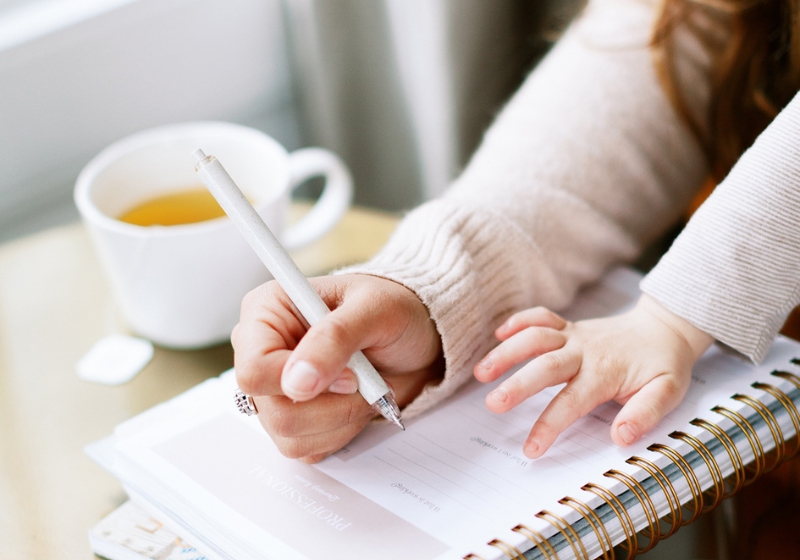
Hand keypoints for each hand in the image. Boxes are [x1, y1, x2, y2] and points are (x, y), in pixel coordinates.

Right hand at [232, 274, 443, 462]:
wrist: (417, 338)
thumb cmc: (394, 309)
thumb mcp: (374, 310)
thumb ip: (333, 339)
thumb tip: (296, 381)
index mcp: (266, 313)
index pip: (254, 370)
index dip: (300, 381)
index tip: (349, 376)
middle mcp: (263, 353)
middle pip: (272, 411)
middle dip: (331, 405)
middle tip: (364, 383)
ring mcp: (276, 390)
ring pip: (289, 436)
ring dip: (341, 419)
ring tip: (366, 389)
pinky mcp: (295, 419)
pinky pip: (306, 449)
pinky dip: (342, 432)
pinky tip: (357, 403)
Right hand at [473, 294, 712, 458]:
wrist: (664, 328)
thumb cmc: (664, 365)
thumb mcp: (668, 392)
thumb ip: (645, 413)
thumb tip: (621, 437)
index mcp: (605, 372)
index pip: (571, 401)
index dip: (549, 425)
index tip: (531, 448)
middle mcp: (584, 351)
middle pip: (545, 365)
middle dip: (517, 384)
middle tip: (493, 404)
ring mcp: (574, 336)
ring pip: (535, 338)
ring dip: (507, 352)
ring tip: (481, 373)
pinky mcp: (569, 327)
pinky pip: (541, 317)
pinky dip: (519, 321)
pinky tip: (499, 334)